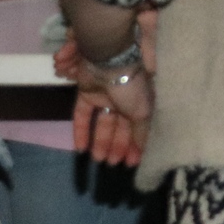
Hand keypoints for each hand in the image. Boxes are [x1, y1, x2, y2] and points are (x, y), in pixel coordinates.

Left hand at [55, 16, 156, 165]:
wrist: (111, 59)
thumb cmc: (132, 86)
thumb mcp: (143, 111)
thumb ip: (141, 131)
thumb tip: (141, 150)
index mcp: (142, 103)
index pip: (138, 128)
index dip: (135, 145)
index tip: (130, 163)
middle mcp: (125, 100)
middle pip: (120, 127)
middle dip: (117, 146)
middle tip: (112, 164)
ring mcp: (105, 96)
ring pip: (102, 123)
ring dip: (100, 142)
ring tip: (98, 159)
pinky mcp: (87, 94)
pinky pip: (82, 116)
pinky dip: (81, 132)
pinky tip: (80, 150)